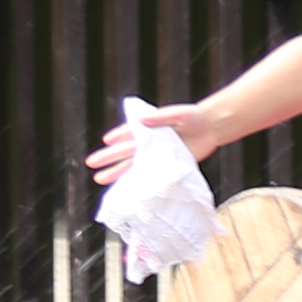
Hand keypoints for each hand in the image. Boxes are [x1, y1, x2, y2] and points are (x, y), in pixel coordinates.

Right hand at [83, 104, 208, 185]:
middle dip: (108, 157)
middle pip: (125, 151)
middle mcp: (149, 142)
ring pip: (132, 165)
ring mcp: (155, 155)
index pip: (129, 133)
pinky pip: (147, 175)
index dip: (118, 136)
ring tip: (99, 179)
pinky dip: (136, 181)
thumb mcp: (178, 113)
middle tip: (90, 163)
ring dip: (116, 172)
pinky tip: (123, 187)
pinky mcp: (165, 166)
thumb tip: (141, 119)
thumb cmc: (194, 117)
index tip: (106, 141)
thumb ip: (160, 116)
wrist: (211, 129)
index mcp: (148, 128)